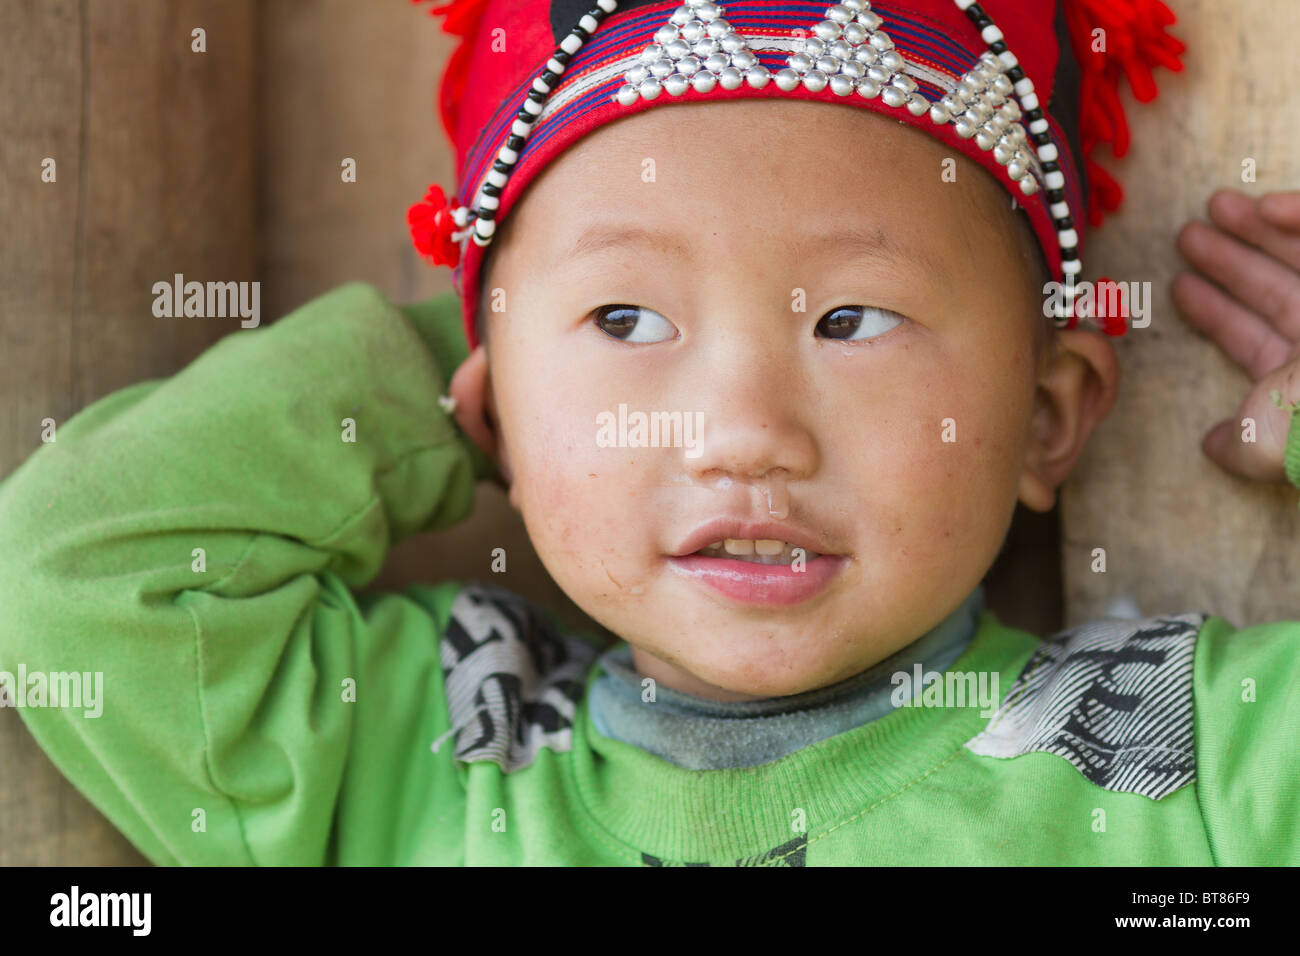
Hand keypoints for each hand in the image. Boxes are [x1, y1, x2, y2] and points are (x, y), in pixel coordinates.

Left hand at [1172, 188, 1299, 483]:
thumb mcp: (1267, 444)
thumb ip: (1239, 448)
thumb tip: (1211, 447)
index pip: (1256, 341)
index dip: (1217, 313)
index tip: (1179, 286)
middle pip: (1278, 292)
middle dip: (1233, 262)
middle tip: (1188, 236)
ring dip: (1261, 229)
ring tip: (1216, 206)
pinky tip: (1267, 206)